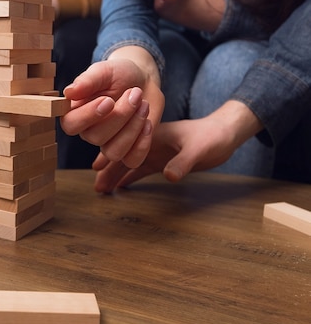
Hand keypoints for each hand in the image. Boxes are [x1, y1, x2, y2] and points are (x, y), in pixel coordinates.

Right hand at [60, 59, 159, 168]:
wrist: (143, 80)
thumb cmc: (119, 74)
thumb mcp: (104, 71)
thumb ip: (87, 80)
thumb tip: (69, 92)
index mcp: (76, 112)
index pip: (71, 125)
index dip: (88, 116)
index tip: (109, 100)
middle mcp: (89, 132)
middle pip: (96, 138)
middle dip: (120, 115)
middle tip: (134, 93)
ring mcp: (108, 144)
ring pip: (114, 152)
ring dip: (133, 128)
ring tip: (143, 104)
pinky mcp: (128, 151)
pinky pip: (132, 161)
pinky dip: (143, 144)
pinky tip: (147, 123)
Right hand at [92, 101, 262, 191]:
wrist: (226, 133)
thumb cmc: (213, 135)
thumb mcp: (198, 148)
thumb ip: (183, 162)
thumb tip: (169, 177)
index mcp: (152, 133)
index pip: (126, 144)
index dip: (111, 155)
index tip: (96, 167)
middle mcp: (149, 142)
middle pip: (123, 156)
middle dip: (108, 170)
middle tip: (96, 186)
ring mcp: (155, 152)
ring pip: (129, 165)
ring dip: (116, 176)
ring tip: (102, 189)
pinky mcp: (162, 161)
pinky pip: (140, 170)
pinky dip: (129, 178)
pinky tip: (120, 187)